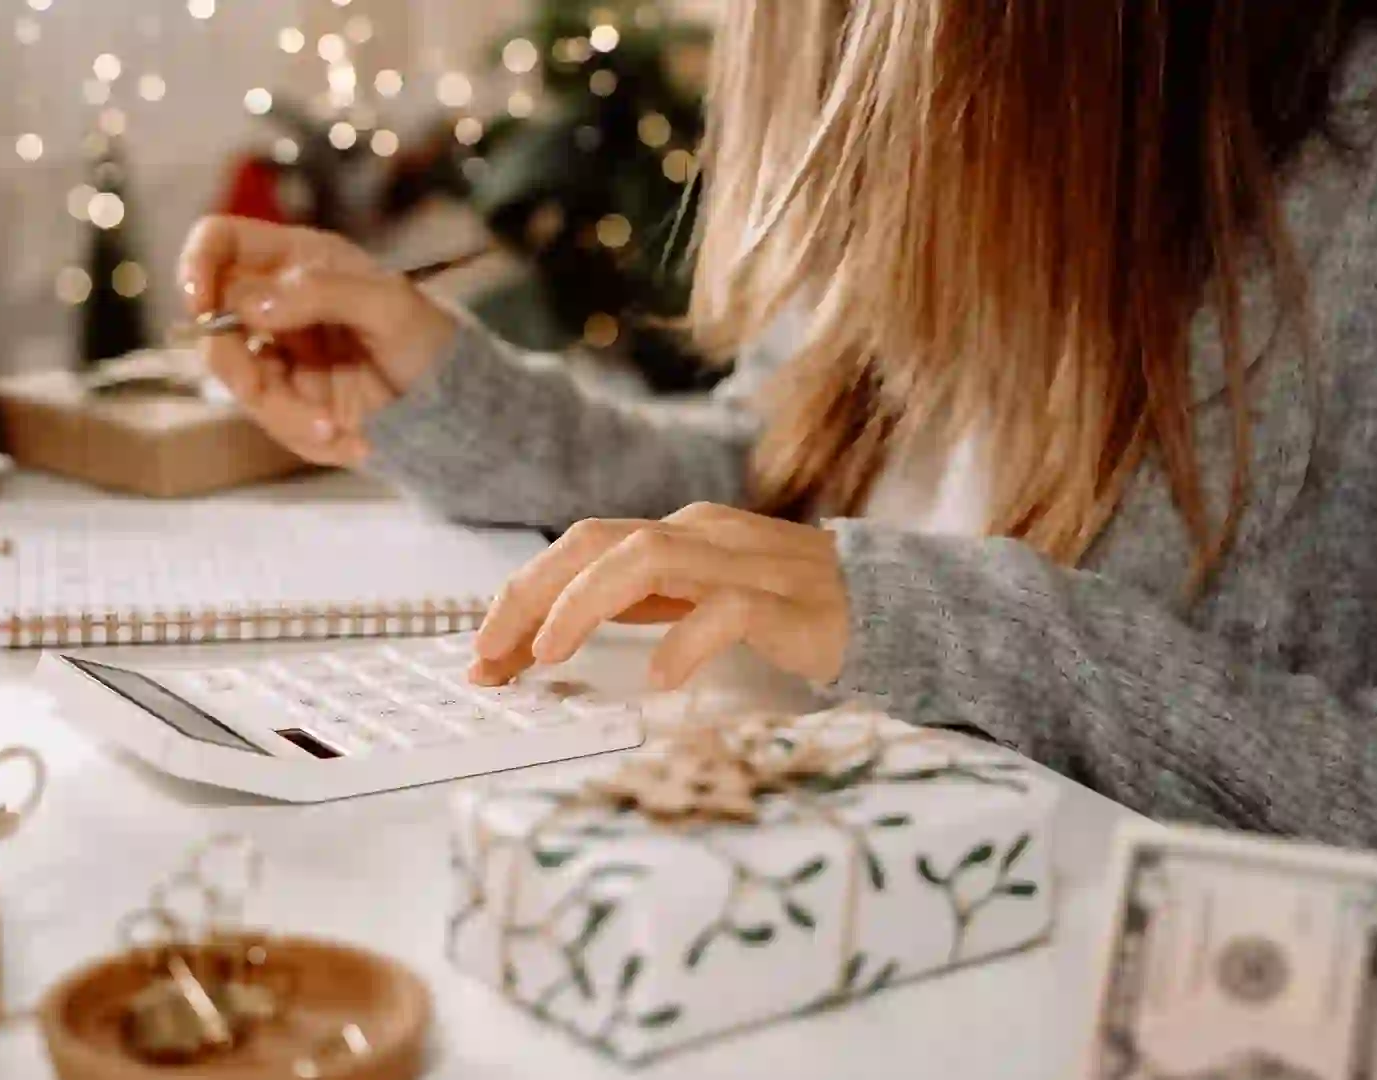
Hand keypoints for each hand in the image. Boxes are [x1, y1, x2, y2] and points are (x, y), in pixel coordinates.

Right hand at [176, 216, 458, 466]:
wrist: (457, 407)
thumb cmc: (429, 338)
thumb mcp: (388, 305)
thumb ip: (321, 292)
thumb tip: (250, 304)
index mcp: (297, 261)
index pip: (221, 242)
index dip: (198, 263)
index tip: (200, 301)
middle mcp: (278, 304)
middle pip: (213, 322)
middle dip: (233, 363)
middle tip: (261, 389)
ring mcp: (281, 355)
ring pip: (240, 382)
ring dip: (283, 413)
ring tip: (336, 431)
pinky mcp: (291, 402)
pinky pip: (274, 420)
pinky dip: (309, 437)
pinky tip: (356, 442)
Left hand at [470, 502, 850, 690]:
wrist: (894, 607)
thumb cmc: (789, 610)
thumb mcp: (698, 600)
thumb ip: (639, 604)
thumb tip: (550, 633)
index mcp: (676, 535)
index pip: (577, 549)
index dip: (520, 597)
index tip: (482, 656)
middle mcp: (702, 535)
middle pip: (594, 542)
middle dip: (530, 596)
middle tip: (492, 659)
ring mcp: (746, 563)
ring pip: (648, 558)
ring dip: (586, 604)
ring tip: (551, 656)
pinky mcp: (789, 602)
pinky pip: (728, 610)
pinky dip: (686, 642)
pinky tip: (661, 681)